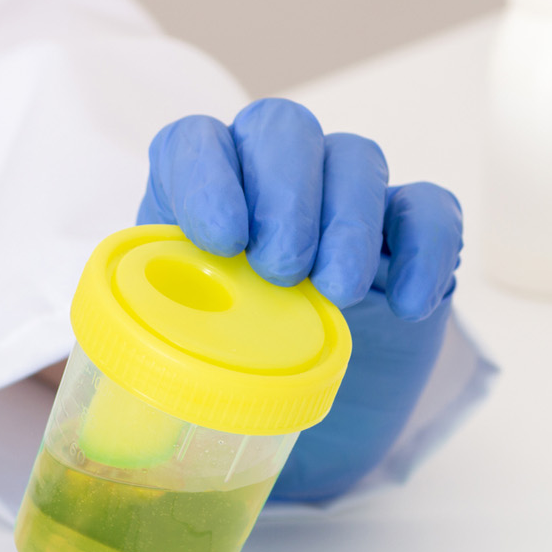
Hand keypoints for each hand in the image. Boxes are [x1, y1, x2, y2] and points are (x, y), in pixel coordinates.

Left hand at [136, 98, 463, 500]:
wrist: (293, 410)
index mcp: (193, 196)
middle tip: (280, 271)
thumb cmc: (218, 370)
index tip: (221, 240)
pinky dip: (425, 248)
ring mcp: (339, 198)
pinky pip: (429, 207)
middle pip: (281, 130)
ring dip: (347, 220)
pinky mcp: (403, 230)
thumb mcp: (171, 358)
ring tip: (336, 293)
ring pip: (354, 157)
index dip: (205, 175)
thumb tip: (121, 422)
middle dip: (284, 195)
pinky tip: (404, 303)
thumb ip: (150, 357)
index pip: (193, 142)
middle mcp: (265, 179)